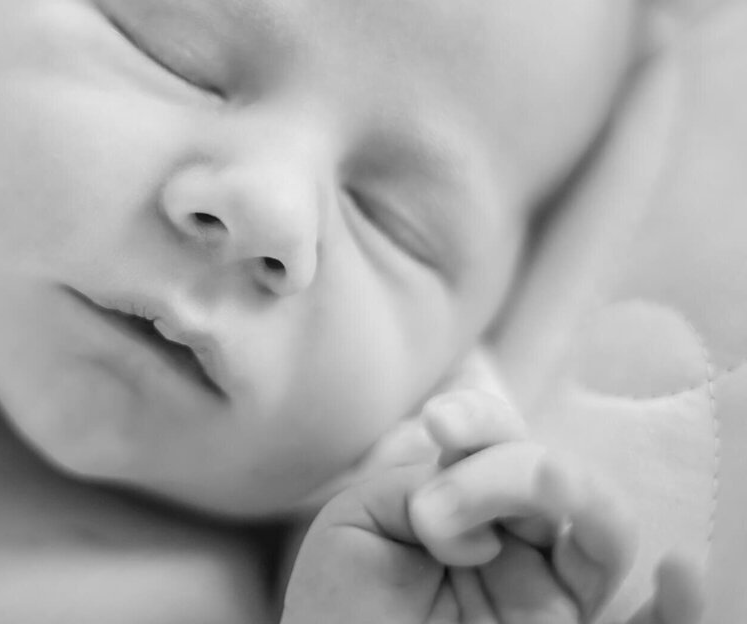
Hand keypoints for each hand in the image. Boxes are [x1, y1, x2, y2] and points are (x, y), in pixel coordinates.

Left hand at [281, 389, 702, 623]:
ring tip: (516, 505)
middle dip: (503, 471)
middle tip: (432, 513)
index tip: (438, 424)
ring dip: (570, 497)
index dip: (479, 416)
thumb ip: (407, 485)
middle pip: (553, 475)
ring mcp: (551, 597)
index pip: (497, 437)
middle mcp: (519, 542)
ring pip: (603, 531)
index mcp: (467, 501)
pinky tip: (679, 576)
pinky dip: (679, 610)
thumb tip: (463, 500)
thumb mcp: (355, 527)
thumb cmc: (341, 608)